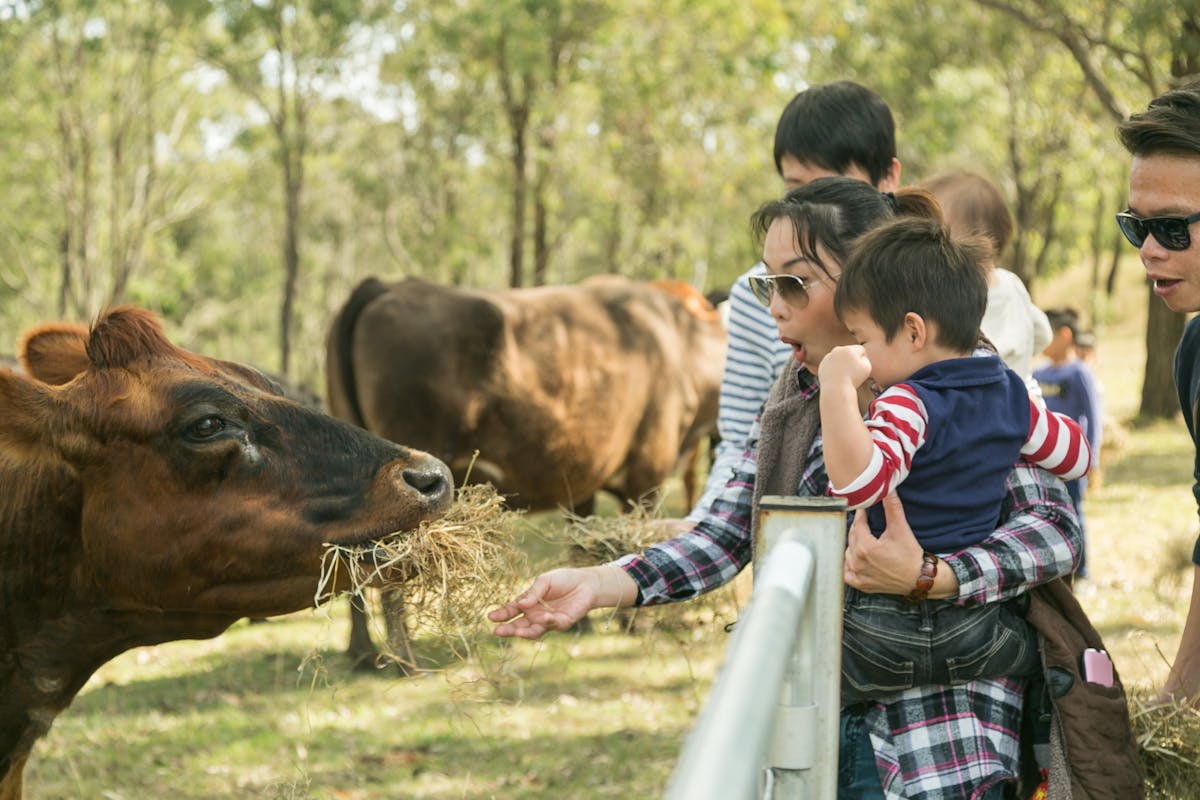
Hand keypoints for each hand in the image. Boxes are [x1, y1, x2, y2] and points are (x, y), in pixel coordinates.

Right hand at [487, 565, 636, 639]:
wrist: (586, 583)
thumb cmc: (563, 580)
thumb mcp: (544, 581)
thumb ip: (533, 593)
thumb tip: (520, 604)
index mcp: (528, 602)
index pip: (511, 610)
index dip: (501, 614)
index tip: (490, 617)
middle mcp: (535, 614)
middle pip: (519, 625)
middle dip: (508, 629)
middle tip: (497, 631)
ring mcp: (547, 621)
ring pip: (533, 631)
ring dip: (525, 632)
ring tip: (517, 632)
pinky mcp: (561, 623)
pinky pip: (552, 625)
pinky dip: (547, 622)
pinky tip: (543, 618)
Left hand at [818, 344, 871, 388]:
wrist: (836, 388)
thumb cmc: (853, 378)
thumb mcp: (867, 368)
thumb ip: (865, 358)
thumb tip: (860, 356)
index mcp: (849, 349)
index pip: (860, 349)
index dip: (863, 359)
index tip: (860, 368)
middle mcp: (838, 350)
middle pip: (849, 352)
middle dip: (852, 359)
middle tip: (852, 371)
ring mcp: (829, 356)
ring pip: (840, 357)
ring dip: (843, 363)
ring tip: (845, 374)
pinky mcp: (823, 364)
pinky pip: (832, 364)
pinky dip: (835, 368)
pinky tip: (837, 376)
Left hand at [843, 492, 924, 595]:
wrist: (919, 578)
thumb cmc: (910, 555)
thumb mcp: (901, 529)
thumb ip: (892, 507)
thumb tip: (889, 489)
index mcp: (865, 547)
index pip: (857, 524)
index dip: (861, 515)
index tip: (863, 509)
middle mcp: (857, 562)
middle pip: (852, 538)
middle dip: (858, 528)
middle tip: (863, 521)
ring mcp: (857, 575)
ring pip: (847, 553)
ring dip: (853, 545)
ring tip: (862, 538)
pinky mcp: (860, 584)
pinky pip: (846, 572)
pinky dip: (849, 564)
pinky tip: (856, 557)